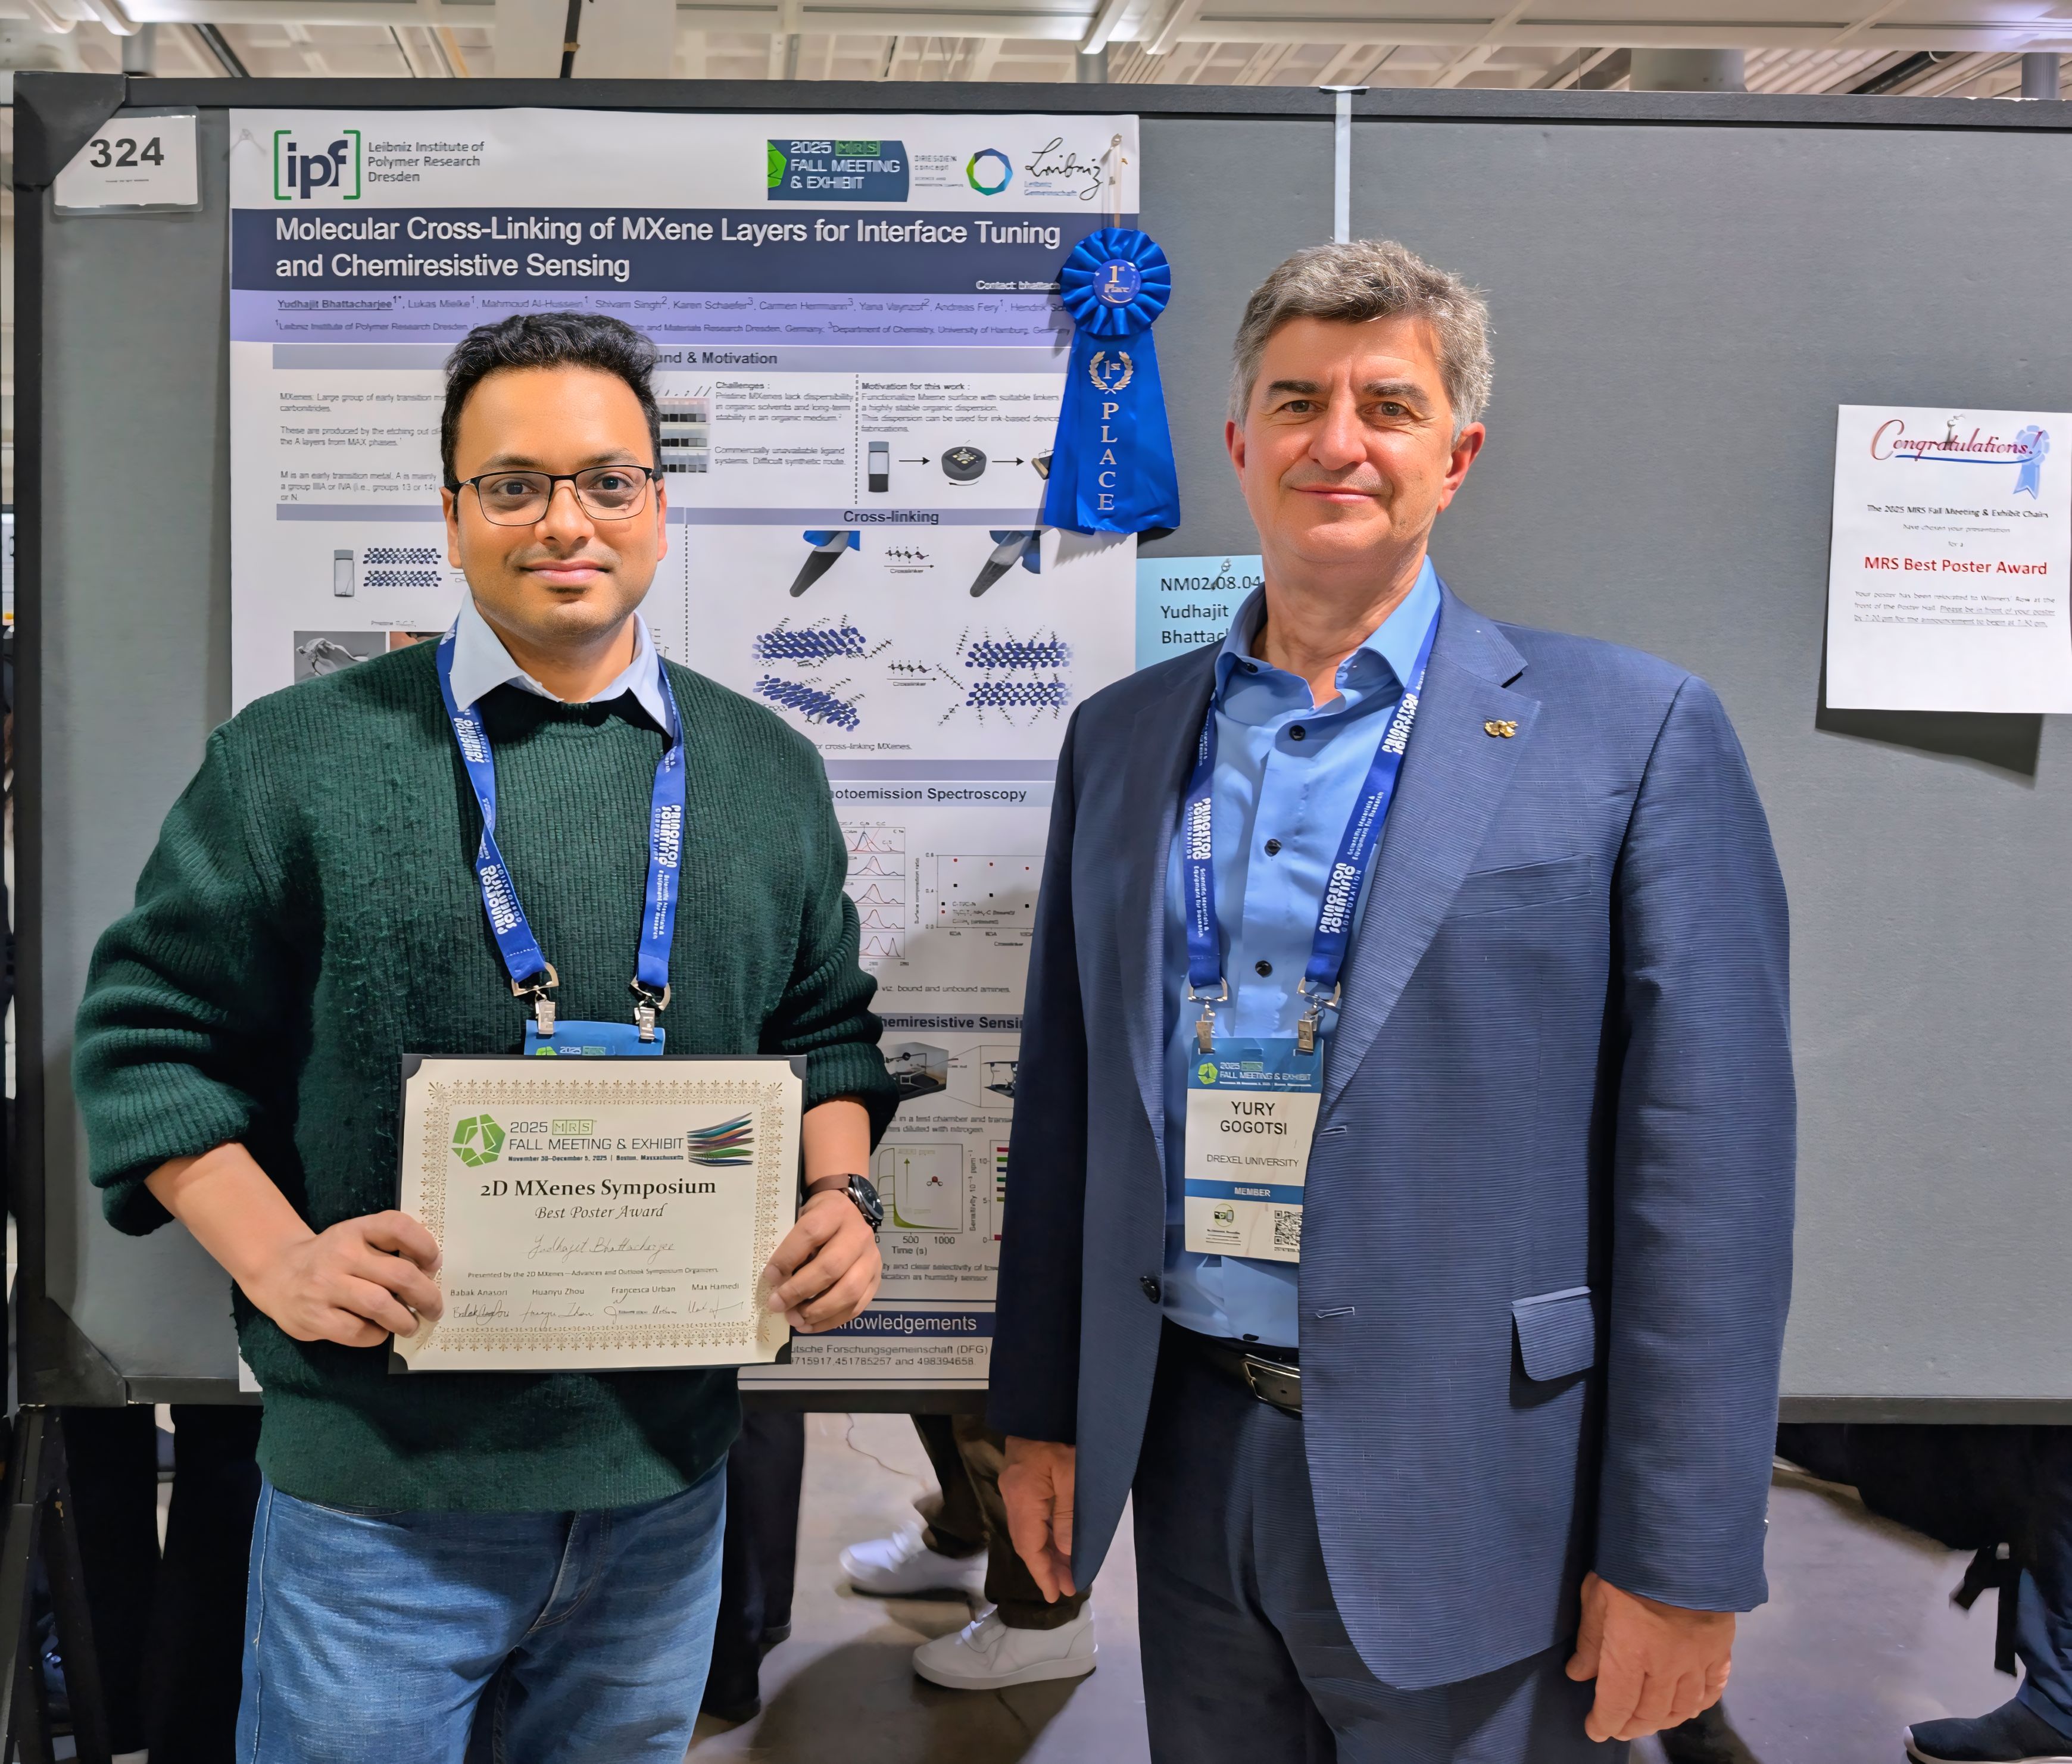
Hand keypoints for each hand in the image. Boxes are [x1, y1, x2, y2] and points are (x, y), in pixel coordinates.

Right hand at [242, 1210, 442, 1348]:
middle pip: (399, 1274)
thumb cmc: (330, 1257)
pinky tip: (380, 1332)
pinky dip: (377, 1335)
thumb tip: (430, 1274)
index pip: (397, 1226)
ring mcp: (324, 1286)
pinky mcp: (313, 1317)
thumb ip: (387, 1245)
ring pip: (381, 1305)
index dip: (425, 1246)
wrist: (276, 1271)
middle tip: (434, 1308)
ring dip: (405, 1320)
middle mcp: (340, 1254)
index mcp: (355, 1230)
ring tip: (411, 1325)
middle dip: (426, 1296)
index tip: (434, 1265)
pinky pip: (358, 1331)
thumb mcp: (355, 1237)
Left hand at [764, 1190, 880, 1330]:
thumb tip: (776, 1281)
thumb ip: (792, 1244)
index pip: (810, 1234)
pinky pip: (857, 1306)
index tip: (770, 1276)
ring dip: (818, 1311)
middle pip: (831, 1267)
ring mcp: (871, 1258)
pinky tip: (810, 1325)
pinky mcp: (876, 1279)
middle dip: (800, 1290)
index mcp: (834, 1213)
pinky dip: (831, 1321)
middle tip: (777, 1304)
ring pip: (848, 1291)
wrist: (849, 1214)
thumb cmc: (818, 1218)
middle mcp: (858, 1235)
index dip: (788, 1257)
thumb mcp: (802, 1218)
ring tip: (794, 1319)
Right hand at [1001, 1436, 1077, 1601]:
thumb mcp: (1072, 1475)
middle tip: (1067, 1588)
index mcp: (1023, 1498)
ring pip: (1029, 1533)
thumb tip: (1066, 1551)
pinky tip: (1059, 1545)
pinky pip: (1032, 1519)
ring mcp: (1015, 1490)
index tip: (1055, 1595)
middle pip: (1027, 1543)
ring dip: (1047, 1554)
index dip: (1042, 1573)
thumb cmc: (1060, 1438)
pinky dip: (1046, 1536)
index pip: (1030, 1546)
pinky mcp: (1022, 1484)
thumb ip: (1067, 1514)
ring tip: (1066, 1573)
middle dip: (1046, 1568)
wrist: (1041, 1407)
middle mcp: (1014, 1498)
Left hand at [1564, 1571, 1734, 1741]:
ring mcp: (1697, 1661)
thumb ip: (1589, 1640)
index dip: (1604, 1722)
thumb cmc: (1630, 1566)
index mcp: (1631, 1654)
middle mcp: (1666, 1667)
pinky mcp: (1720, 1650)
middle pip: (1650, 1712)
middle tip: (1619, 1727)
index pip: (1616, 1704)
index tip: (1595, 1729)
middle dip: (1631, 1725)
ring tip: (1650, 1719)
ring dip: (1664, 1719)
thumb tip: (1579, 1674)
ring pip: (1683, 1707)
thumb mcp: (1597, 1596)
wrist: (1684, 1543)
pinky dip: (1700, 1702)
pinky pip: (1713, 1688)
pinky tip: (1690, 1704)